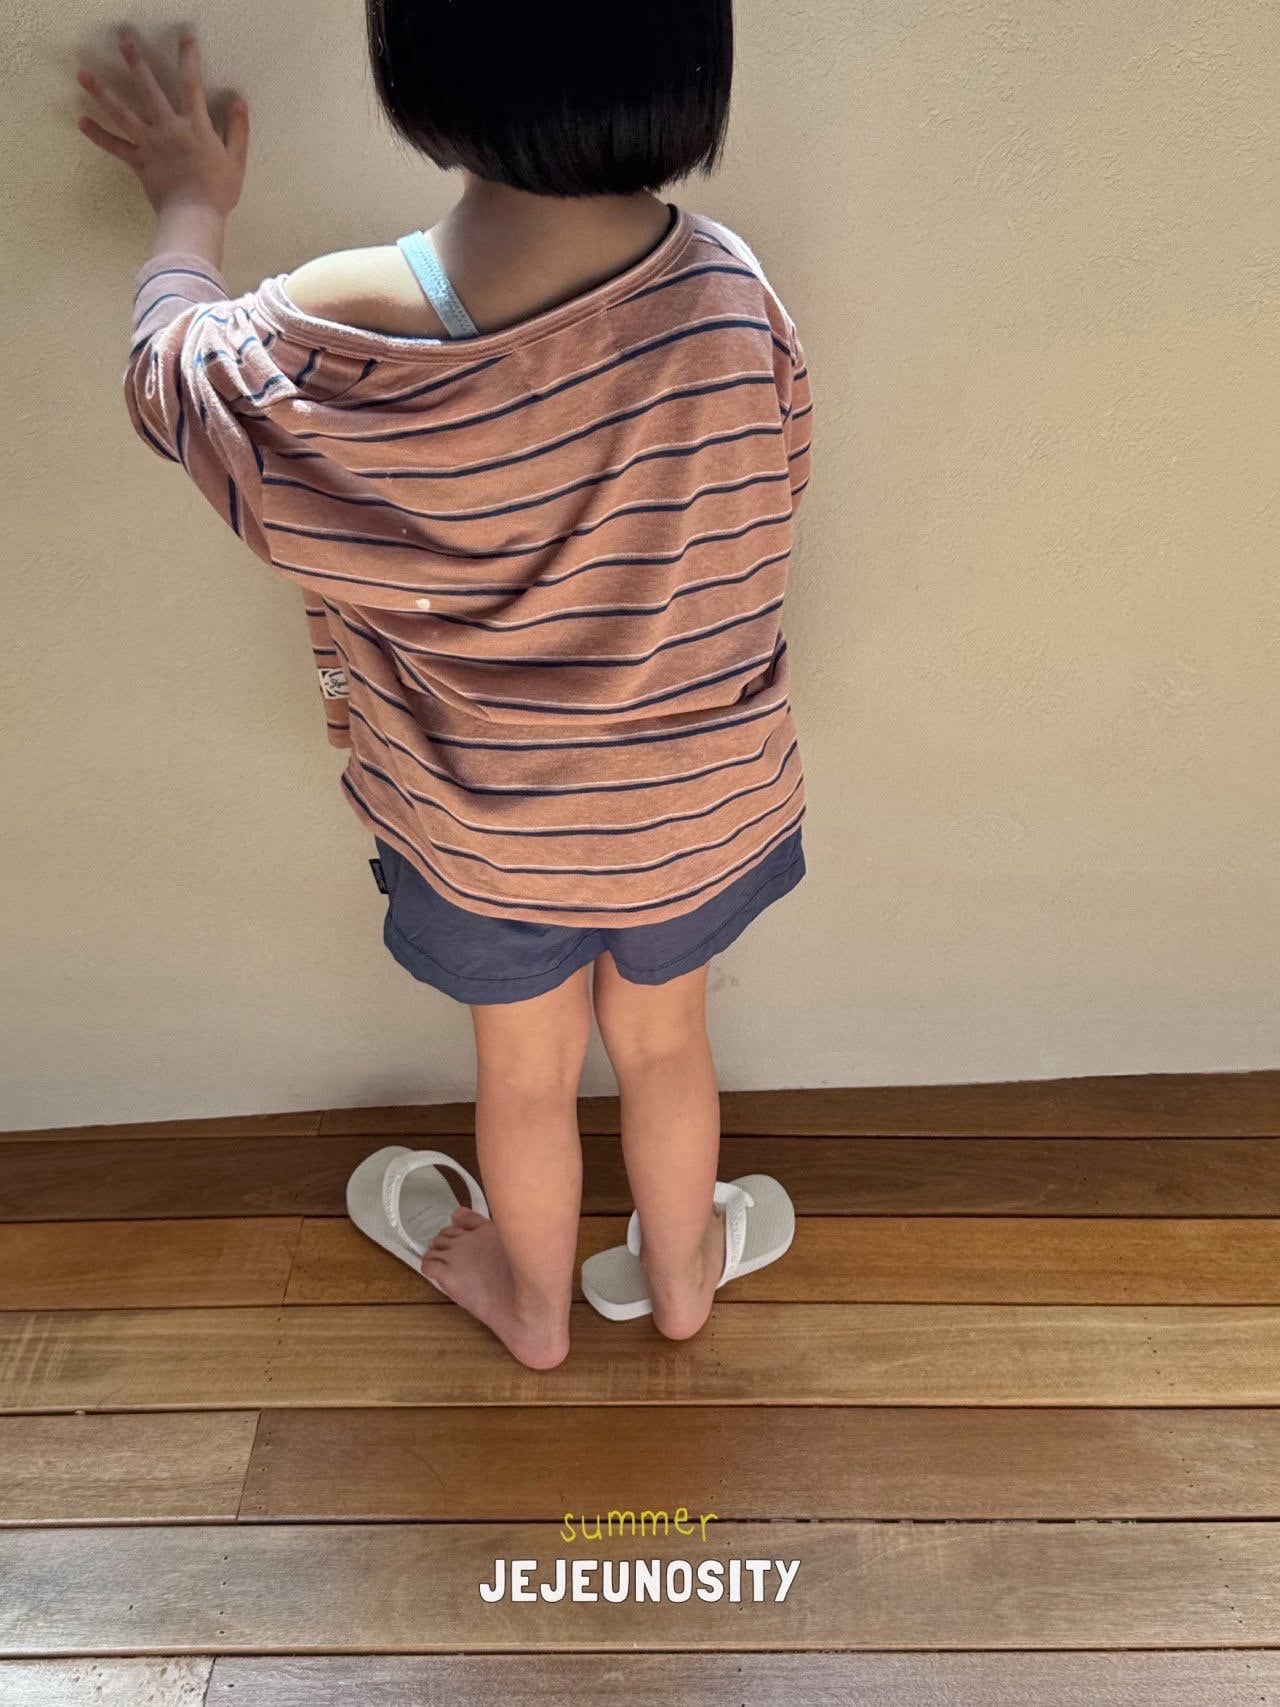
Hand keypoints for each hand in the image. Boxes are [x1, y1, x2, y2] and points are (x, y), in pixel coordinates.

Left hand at [76, 30, 247, 215]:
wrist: (194, 216)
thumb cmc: (218, 191)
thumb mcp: (236, 160)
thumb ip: (238, 129)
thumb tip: (239, 102)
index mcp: (195, 126)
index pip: (192, 85)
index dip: (189, 59)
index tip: (185, 38)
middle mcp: (168, 128)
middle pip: (148, 89)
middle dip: (136, 62)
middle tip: (123, 40)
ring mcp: (150, 144)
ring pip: (122, 113)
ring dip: (101, 92)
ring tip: (83, 74)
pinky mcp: (139, 162)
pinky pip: (115, 147)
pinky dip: (99, 135)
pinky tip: (81, 122)